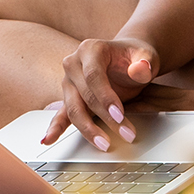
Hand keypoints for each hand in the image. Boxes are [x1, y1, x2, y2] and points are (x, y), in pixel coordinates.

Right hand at [41, 35, 161, 150]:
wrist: (125, 57)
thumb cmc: (132, 56)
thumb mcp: (145, 55)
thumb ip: (145, 62)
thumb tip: (140, 69)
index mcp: (90, 49)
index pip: (94, 75)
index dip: (106, 97)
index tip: (120, 114)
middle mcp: (74, 63)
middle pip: (84, 95)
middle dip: (105, 118)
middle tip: (125, 133)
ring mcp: (69, 82)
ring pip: (73, 109)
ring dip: (89, 129)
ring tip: (105, 144)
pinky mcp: (68, 97)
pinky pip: (61, 114)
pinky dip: (55, 128)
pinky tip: (48, 140)